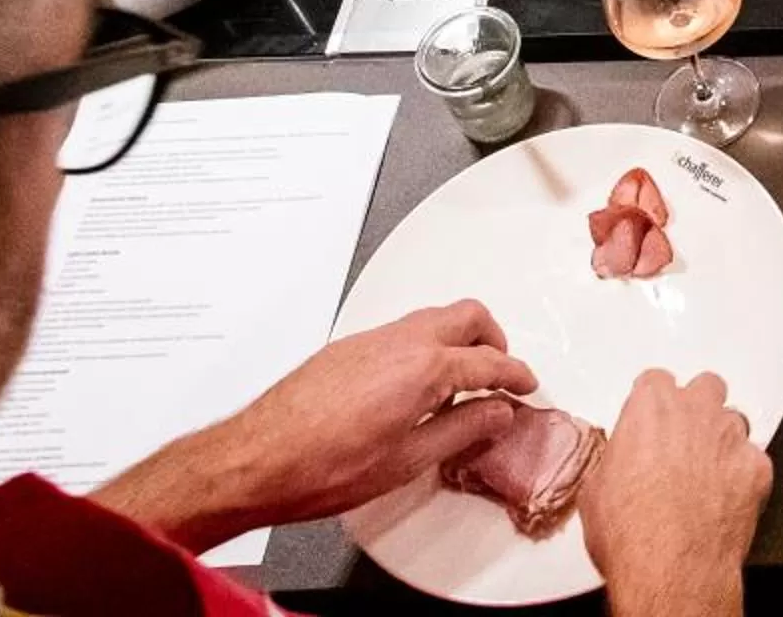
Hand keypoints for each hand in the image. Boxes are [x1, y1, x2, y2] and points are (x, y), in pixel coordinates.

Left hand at [98, 301, 536, 551]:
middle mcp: (400, 341)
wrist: (256, 459)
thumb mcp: (408, 460)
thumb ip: (462, 430)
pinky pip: (403, 330)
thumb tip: (497, 414)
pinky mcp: (347, 347)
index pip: (490, 363)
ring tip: (460, 382)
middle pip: (468, 316)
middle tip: (500, 372)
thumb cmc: (322, 466)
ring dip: (458, 340)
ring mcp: (370, 339)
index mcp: (424, 368)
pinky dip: (426, 345)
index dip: (516, 375)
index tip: (526, 386)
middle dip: (494, 340)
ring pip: (433, 318)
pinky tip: (416, 384)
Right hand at [581, 370, 770, 616]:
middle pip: (705, 388)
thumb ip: (615, 460)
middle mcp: (696, 412)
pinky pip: (754, 460)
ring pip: (734, 422)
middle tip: (684, 440)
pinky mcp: (757, 467)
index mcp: (651, 407)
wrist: (671, 568)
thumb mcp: (596, 490)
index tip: (649, 421)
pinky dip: (744, 475)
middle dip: (697, 408)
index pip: (655, 381)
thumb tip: (618, 469)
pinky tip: (727, 499)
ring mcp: (731, 437)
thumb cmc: (631, 533)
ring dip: (721, 441)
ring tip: (706, 475)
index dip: (652, 403)